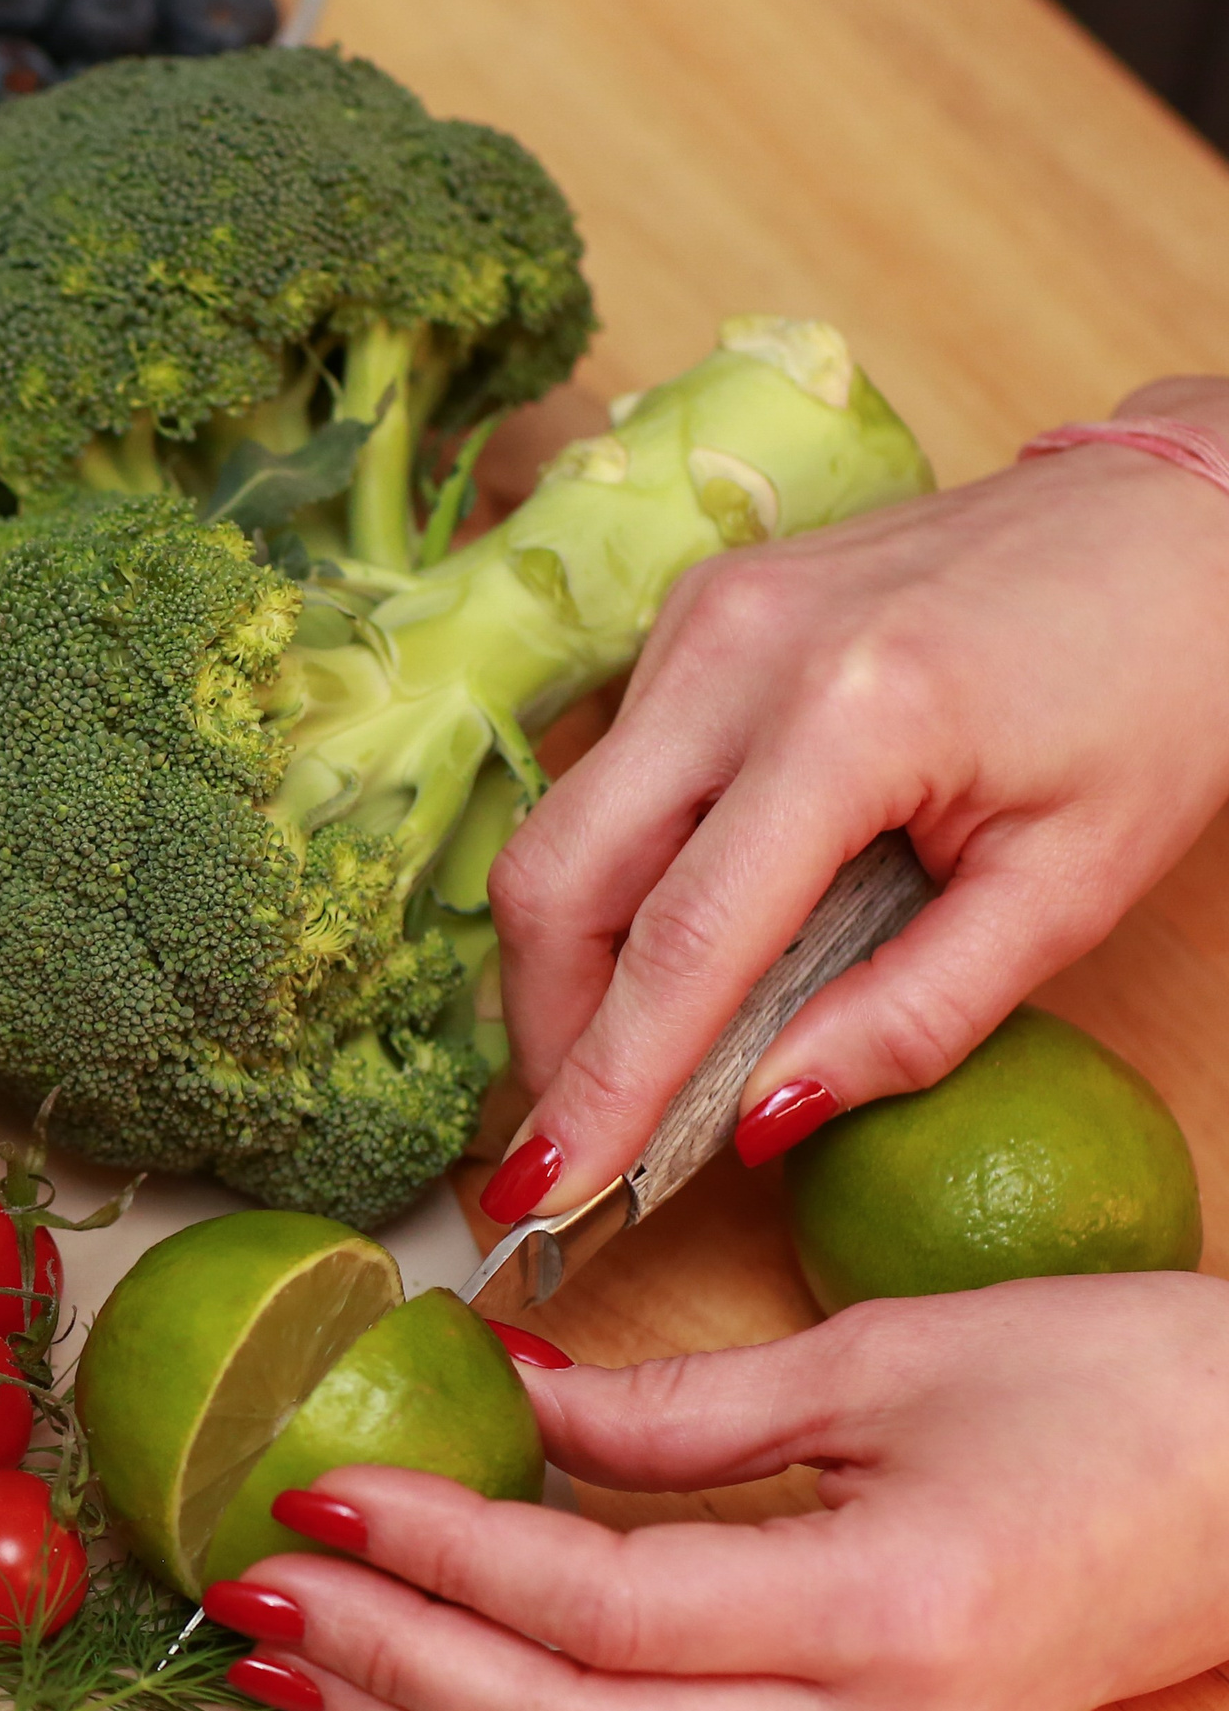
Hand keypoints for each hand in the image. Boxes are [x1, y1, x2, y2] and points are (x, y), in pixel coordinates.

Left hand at [201, 1273, 1228, 1710]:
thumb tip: (498, 1394)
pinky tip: (430, 1696)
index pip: (595, 1610)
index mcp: (881, 1617)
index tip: (308, 1491)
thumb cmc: (1121, 1390)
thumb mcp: (882, 1360)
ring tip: (291, 1663)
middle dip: (392, 1669)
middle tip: (246, 1590)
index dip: (438, 1554)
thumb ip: (673, 1404)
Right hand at [479, 375, 1228, 1217]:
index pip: (680, 942)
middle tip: (579, 1135)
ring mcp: (703, 619)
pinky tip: (678, 939)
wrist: (1189, 518)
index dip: (602, 1084)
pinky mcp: (696, 613)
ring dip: (570, 961)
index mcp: (853, 716)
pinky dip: (615, 884)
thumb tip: (758, 1121)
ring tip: (628, 1054)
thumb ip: (913, 1018)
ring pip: (559, 829)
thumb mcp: (1070, 889)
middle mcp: (739, 650)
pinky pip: (607, 777)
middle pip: (558, 877)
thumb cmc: (1163, 692)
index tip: (546, 1193)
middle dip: (548, 1029)